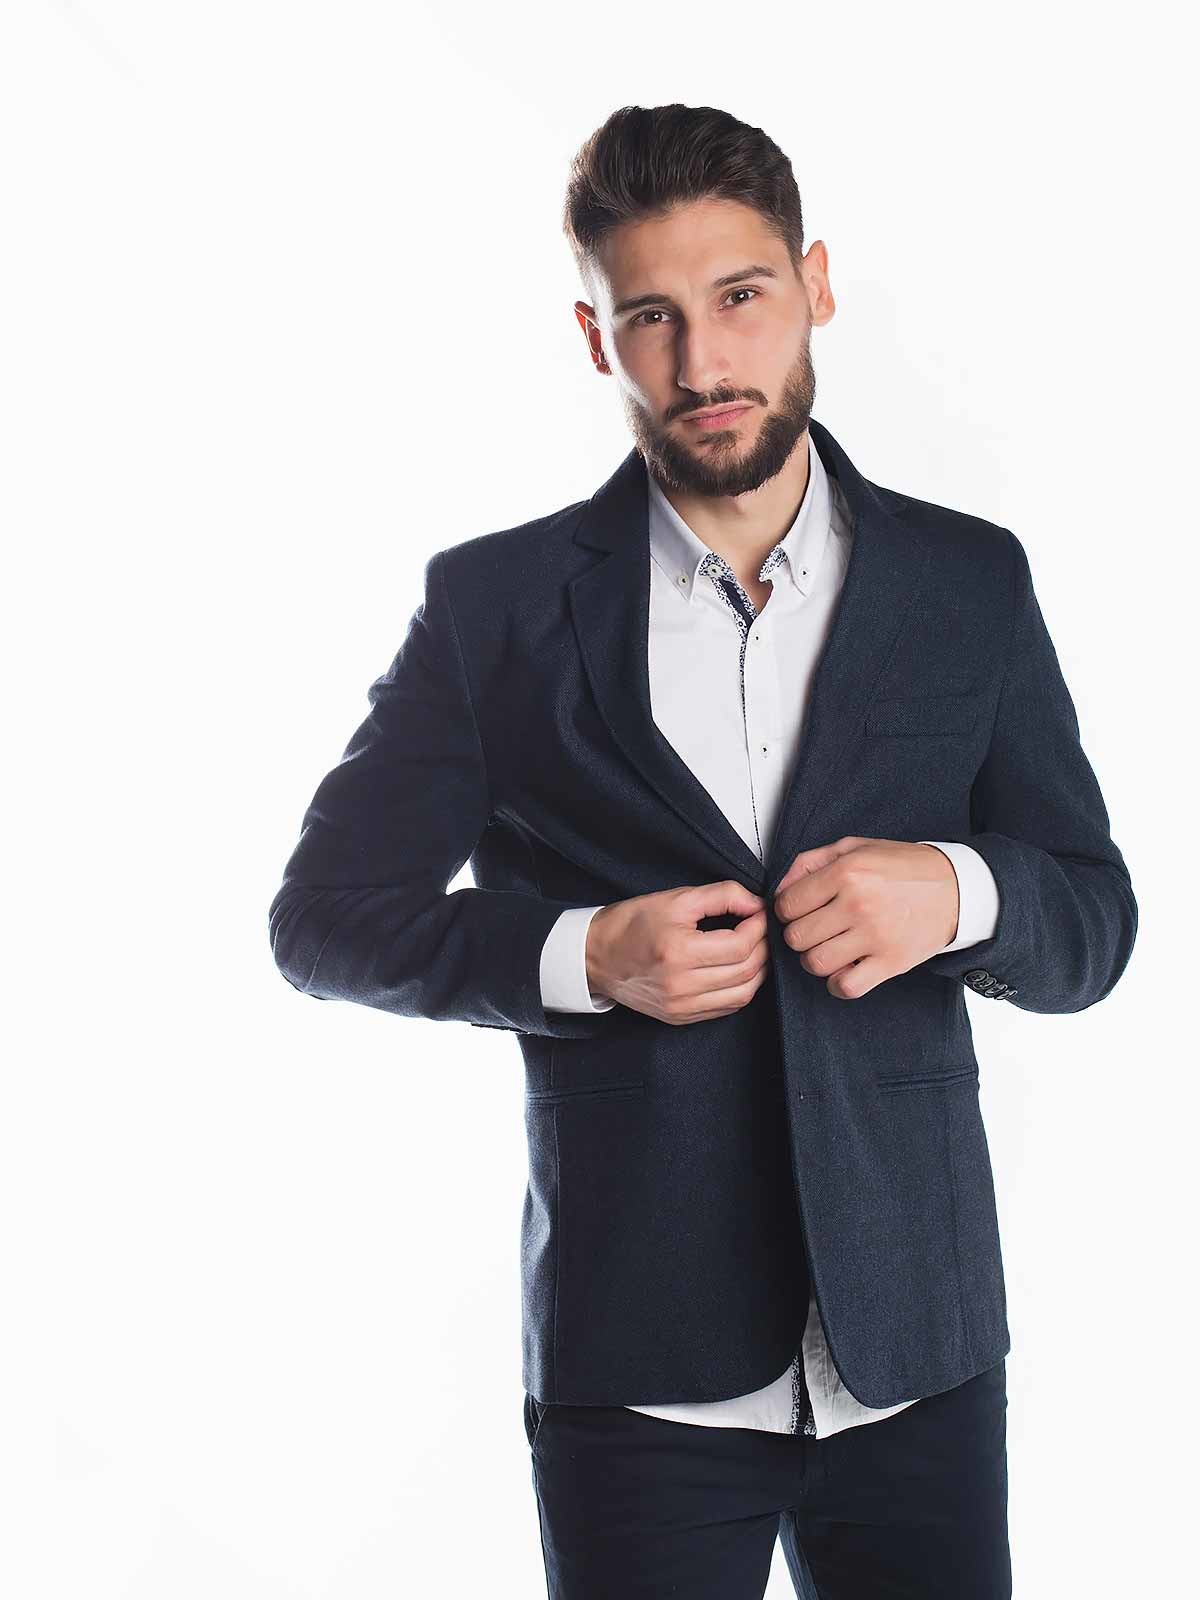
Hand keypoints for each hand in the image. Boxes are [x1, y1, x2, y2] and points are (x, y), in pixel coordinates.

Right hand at [585, 880, 768, 1024]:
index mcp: (678, 952)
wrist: (595, 957)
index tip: (758, 913)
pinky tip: (737, 970)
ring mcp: (682, 1006)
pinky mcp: (681, 1017)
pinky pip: (727, 1008)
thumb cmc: (631, 924)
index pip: (740, 945)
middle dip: (762, 946)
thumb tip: (755, 903)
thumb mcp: (675, 898)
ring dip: (757, 970)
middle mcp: (681, 985)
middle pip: (746, 971)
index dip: (758, 927)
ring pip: (743, 994)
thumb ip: (721, 896)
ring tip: (753, 949)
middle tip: (759, 928)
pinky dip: (741, 988)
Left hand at [772, 837, 958, 999]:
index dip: (787, 909)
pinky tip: (846, 968)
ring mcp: (875, 936)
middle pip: (797, 937)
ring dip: (816, 959)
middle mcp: (858, 904)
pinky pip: (846, 986)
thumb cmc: (901, 868)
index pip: (787, 904)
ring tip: (830, 947)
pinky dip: (838, 983)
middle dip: (800, 934)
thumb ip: (810, 862)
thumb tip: (779, 889)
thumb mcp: (855, 848)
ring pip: (815, 963)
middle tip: (816, 928)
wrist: (955, 888)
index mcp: (846, 872)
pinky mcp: (891, 962)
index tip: (801, 910)